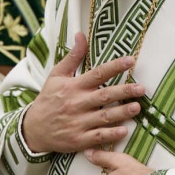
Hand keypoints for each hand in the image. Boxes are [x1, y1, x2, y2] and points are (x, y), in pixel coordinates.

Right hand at [20, 33, 145, 153]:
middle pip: (104, 96)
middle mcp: (77, 104)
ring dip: (121, 113)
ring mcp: (78, 123)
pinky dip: (111, 135)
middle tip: (141, 88)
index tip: (131, 60)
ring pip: (104, 117)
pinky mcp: (79, 140)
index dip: (114, 67)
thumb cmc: (48, 99)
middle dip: (124, 91)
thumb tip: (81, 34)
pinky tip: (124, 131)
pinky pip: (98, 137)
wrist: (33, 129)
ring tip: (137, 107)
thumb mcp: (56, 75)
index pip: (97, 74)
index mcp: (73, 86)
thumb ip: (72, 56)